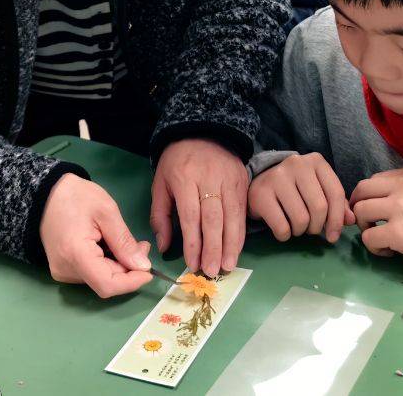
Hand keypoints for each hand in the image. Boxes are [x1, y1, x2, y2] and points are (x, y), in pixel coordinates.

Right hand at [40, 174, 152, 297]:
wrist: (45, 192)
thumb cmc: (75, 196)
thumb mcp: (107, 212)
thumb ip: (124, 241)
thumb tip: (143, 266)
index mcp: (75, 255)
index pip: (107, 285)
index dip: (131, 283)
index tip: (149, 270)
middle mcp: (66, 270)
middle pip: (105, 281)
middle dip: (129, 268)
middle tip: (142, 246)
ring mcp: (62, 271)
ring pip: (99, 279)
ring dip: (119, 265)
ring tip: (126, 242)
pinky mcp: (62, 269)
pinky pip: (90, 273)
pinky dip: (106, 264)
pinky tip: (110, 246)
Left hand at [151, 139, 247, 276]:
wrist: (204, 131)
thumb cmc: (177, 162)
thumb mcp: (160, 183)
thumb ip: (160, 215)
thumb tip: (163, 246)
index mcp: (184, 178)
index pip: (190, 215)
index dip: (193, 242)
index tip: (192, 264)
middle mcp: (209, 179)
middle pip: (213, 218)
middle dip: (213, 247)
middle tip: (212, 271)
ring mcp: (229, 179)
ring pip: (232, 216)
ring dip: (231, 244)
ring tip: (228, 266)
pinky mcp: (243, 181)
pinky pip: (242, 211)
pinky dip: (240, 232)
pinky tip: (237, 249)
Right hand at [248, 153, 355, 243]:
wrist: (260, 181)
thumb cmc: (296, 187)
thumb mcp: (318, 189)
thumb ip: (337, 203)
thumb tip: (351, 220)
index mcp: (316, 161)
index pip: (335, 193)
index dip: (337, 219)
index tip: (333, 236)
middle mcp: (297, 164)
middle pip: (319, 207)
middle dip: (317, 226)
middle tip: (310, 229)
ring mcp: (277, 177)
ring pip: (301, 219)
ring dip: (301, 231)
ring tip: (296, 226)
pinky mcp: (260, 193)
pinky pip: (282, 227)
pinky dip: (285, 235)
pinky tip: (283, 228)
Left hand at [349, 166, 402, 259]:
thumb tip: (378, 195)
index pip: (374, 180)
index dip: (370, 196)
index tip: (376, 209)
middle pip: (361, 190)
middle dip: (360, 207)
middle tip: (369, 222)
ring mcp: (399, 209)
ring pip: (360, 212)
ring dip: (365, 227)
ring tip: (379, 236)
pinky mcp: (397, 233)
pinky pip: (368, 238)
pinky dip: (373, 246)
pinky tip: (388, 250)